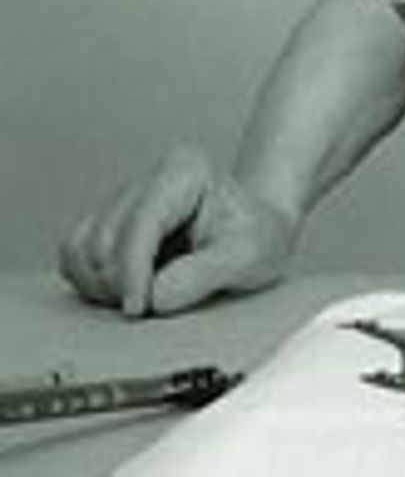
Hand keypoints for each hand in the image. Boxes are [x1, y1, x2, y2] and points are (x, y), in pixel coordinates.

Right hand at [58, 144, 297, 317]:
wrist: (257, 231)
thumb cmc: (257, 237)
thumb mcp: (251, 256)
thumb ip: (207, 273)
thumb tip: (156, 295)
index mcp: (185, 170)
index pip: (141, 223)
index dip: (133, 271)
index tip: (139, 308)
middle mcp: (148, 177)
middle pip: (105, 240)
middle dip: (121, 283)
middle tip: (152, 306)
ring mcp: (123, 199)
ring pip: (81, 250)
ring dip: (103, 286)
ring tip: (144, 297)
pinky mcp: (106, 224)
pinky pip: (73, 257)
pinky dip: (90, 282)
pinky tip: (127, 291)